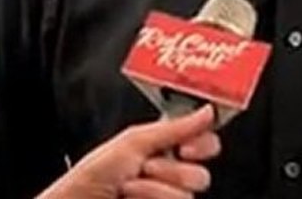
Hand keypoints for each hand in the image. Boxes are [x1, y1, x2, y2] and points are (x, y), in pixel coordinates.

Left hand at [38, 105, 220, 198]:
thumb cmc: (94, 174)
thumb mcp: (134, 141)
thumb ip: (175, 127)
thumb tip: (207, 111)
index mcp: (164, 148)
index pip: (204, 144)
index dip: (203, 145)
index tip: (186, 147)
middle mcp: (168, 175)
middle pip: (201, 175)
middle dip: (171, 170)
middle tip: (147, 166)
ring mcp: (164, 198)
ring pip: (188, 196)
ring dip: (154, 189)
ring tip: (129, 187)